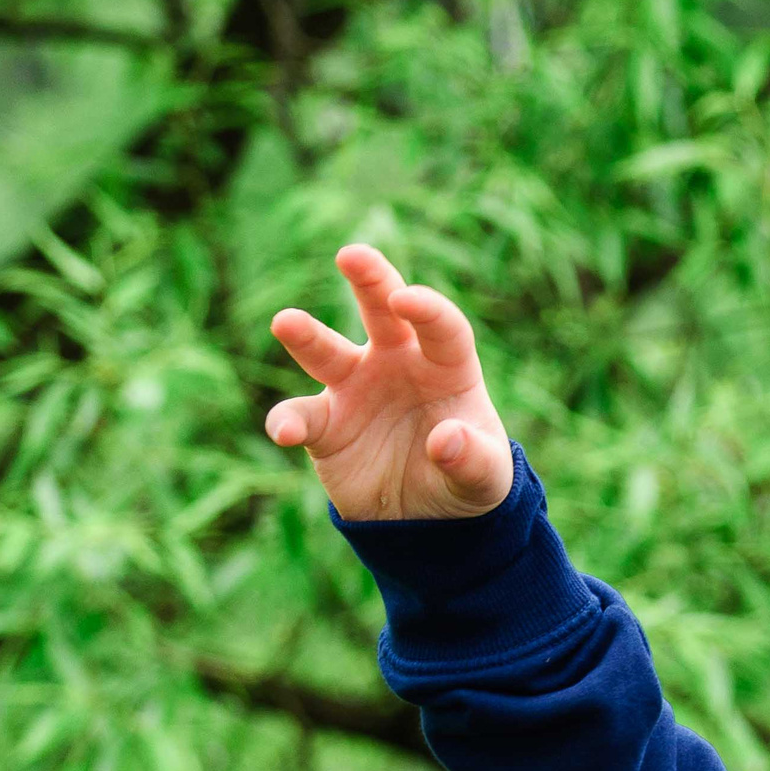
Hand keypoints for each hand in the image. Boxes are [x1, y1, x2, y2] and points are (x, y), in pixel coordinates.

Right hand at [264, 244, 515, 520]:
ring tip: (285, 321)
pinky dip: (290, 422)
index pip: (442, 328)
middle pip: (382, 311)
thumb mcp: (484, 478)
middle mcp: (398, 363)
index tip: (407, 299)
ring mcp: (356, 388)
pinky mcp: (324, 424)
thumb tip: (444, 439)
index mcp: (446, 366)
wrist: (425, 516)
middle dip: (369, 280)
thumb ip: (472, 460)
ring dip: (307, 337)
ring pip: (328, 352)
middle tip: (350, 254)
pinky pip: (301, 417)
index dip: (427, 310)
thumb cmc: (466, 477)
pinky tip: (285, 432)